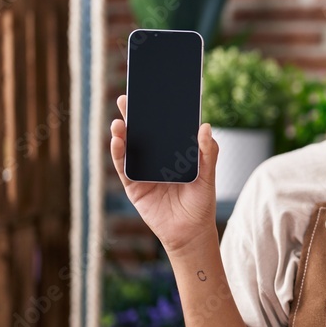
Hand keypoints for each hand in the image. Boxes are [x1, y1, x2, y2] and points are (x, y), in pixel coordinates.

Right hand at [110, 94, 217, 251]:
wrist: (190, 233)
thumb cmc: (201, 203)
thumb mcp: (208, 177)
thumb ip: (208, 153)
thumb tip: (205, 126)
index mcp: (174, 153)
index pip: (164, 128)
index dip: (157, 111)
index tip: (151, 93)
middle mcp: (156, 159)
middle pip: (143, 133)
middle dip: (134, 115)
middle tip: (127, 98)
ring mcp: (143, 171)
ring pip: (130, 147)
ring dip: (122, 133)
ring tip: (119, 121)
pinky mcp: (133, 186)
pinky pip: (123, 167)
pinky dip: (118, 154)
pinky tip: (117, 141)